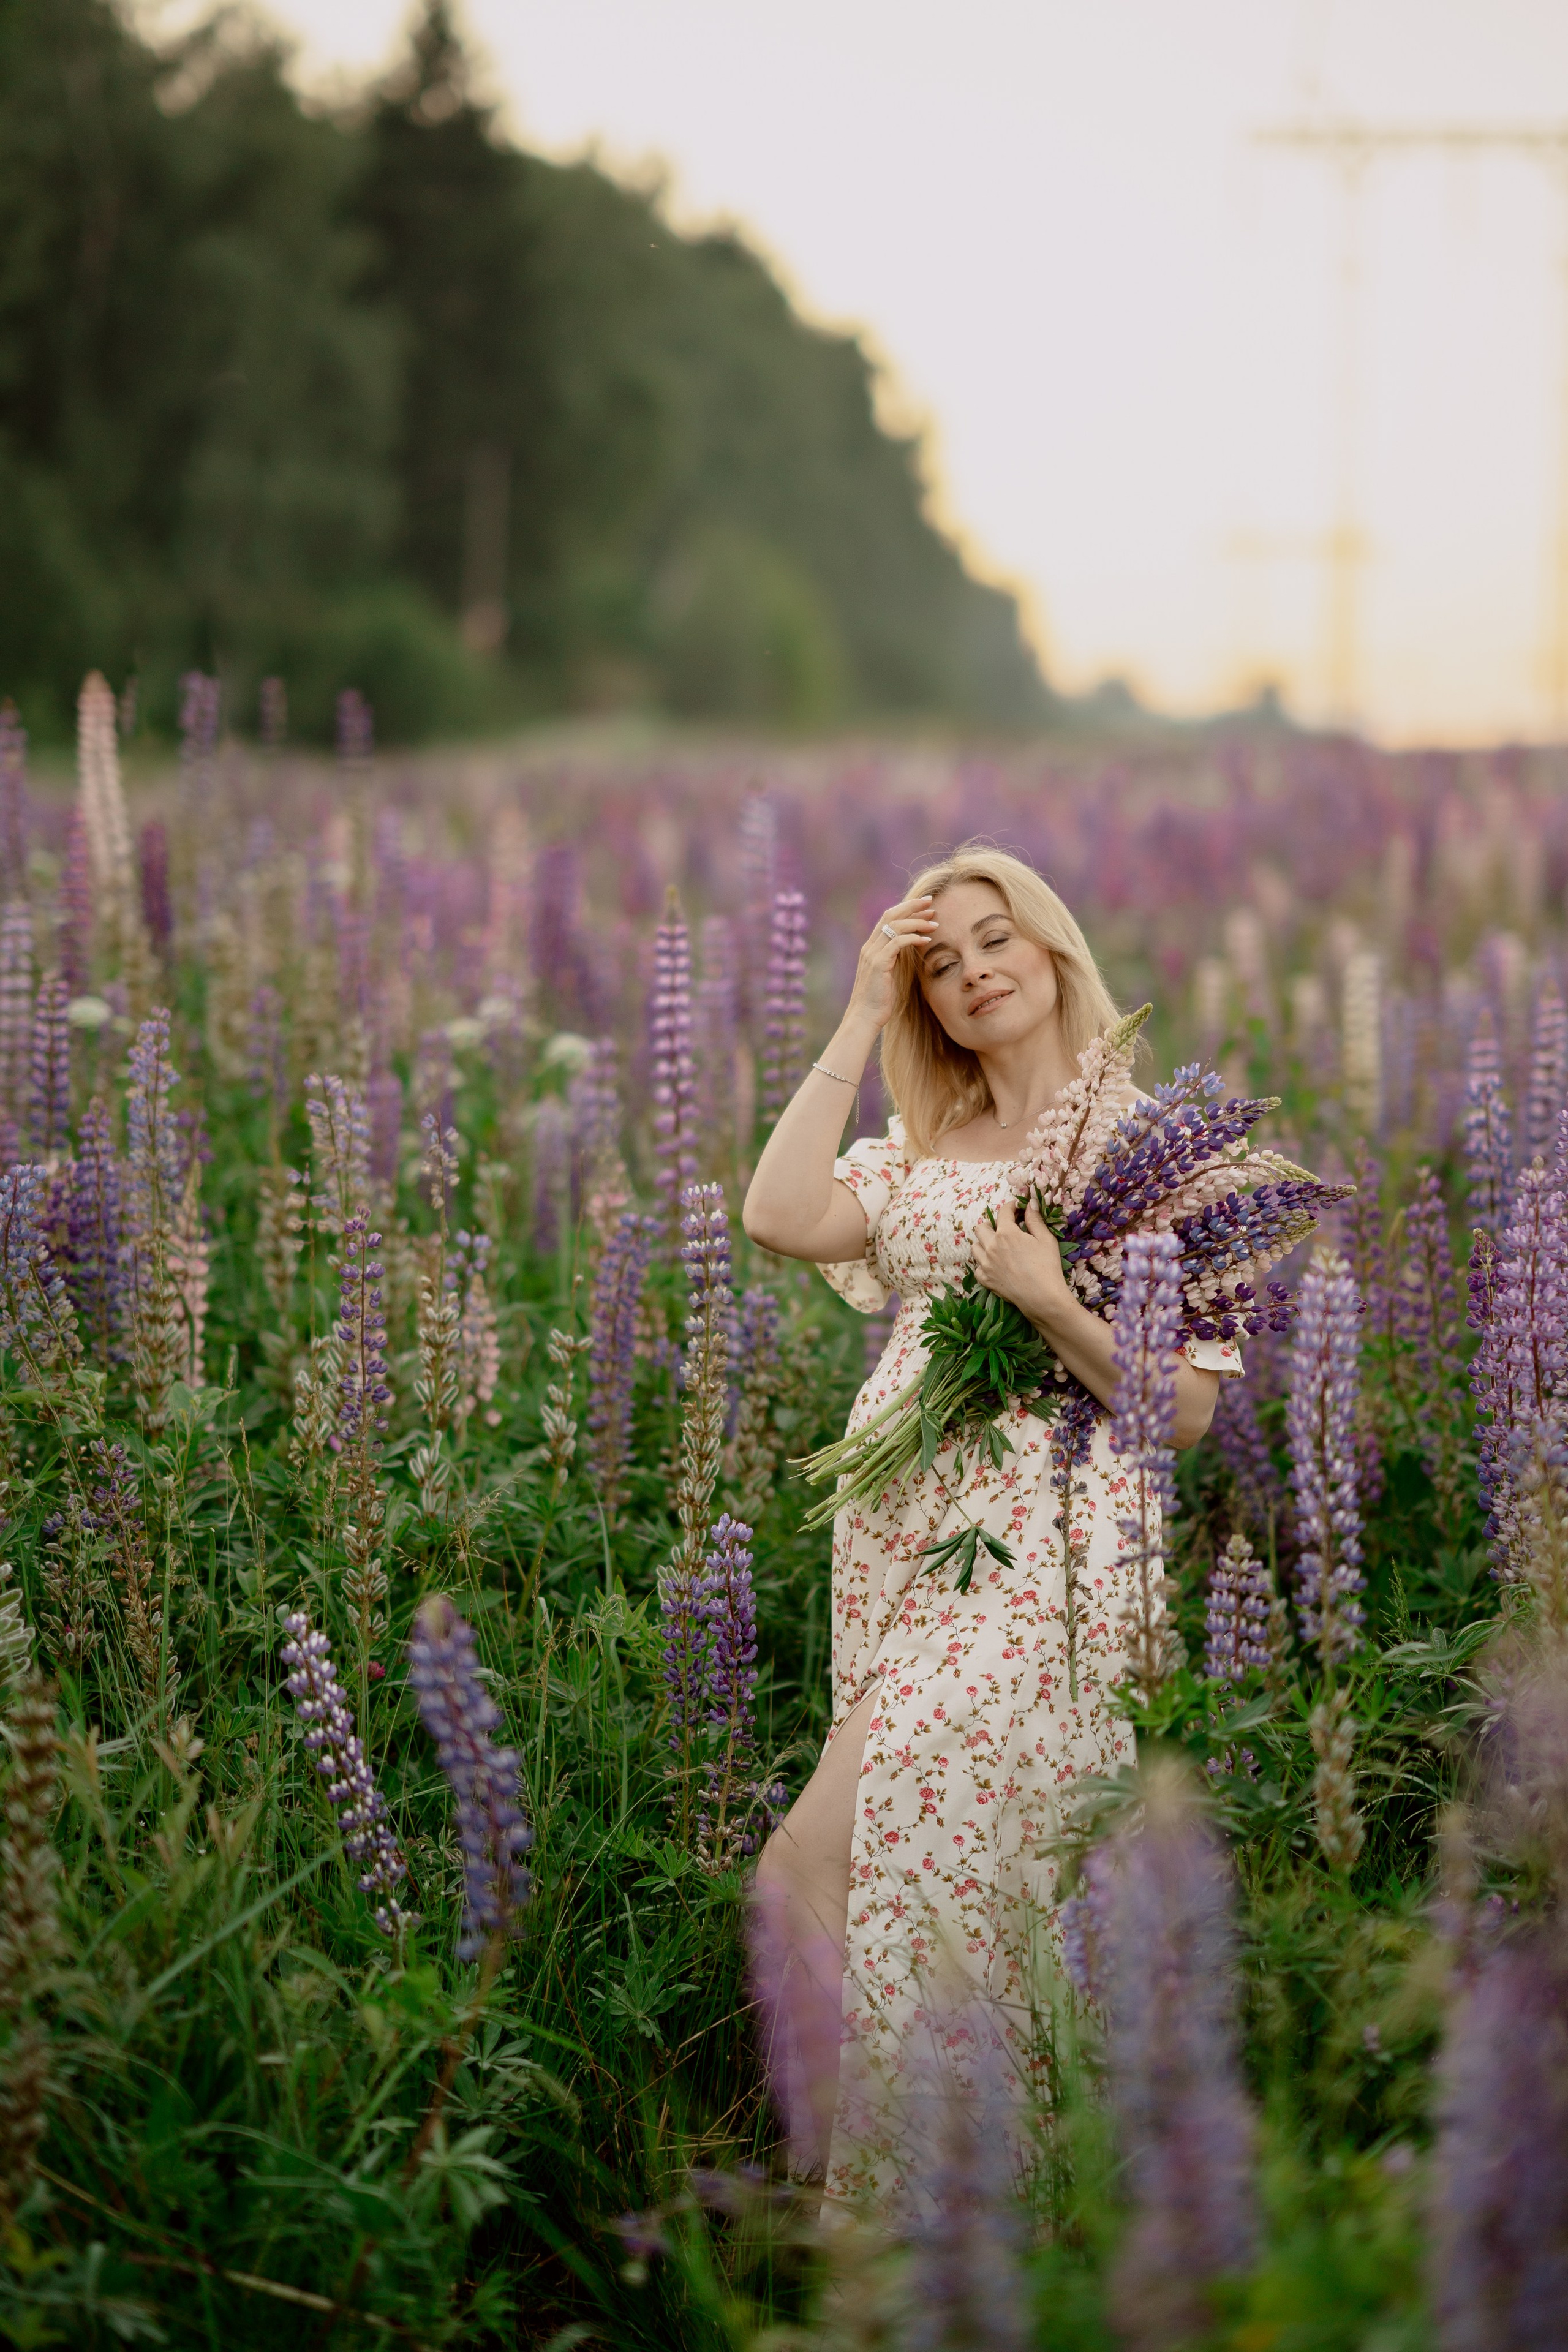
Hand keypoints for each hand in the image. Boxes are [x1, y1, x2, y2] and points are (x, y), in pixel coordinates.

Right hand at [843, 894, 939, 1034]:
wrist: (864, 1017)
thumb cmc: (879, 1000)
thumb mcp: (888, 974)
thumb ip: (894, 958)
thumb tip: (909, 947)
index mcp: (871, 947)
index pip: (888, 919)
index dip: (906, 909)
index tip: (924, 905)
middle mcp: (869, 947)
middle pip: (890, 916)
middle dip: (912, 906)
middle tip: (930, 901)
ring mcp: (872, 954)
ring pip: (895, 926)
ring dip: (917, 922)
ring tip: (935, 923)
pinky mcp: (878, 963)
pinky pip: (897, 943)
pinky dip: (913, 938)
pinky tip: (926, 940)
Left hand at [971, 1197, 1071, 1326]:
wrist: (1042, 1297)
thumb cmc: (1047, 1266)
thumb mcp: (1045, 1239)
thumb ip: (1035, 1219)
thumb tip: (1030, 1203)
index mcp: (1006, 1233)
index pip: (1003, 1212)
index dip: (1011, 1207)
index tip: (1017, 1209)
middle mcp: (991, 1246)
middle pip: (981, 1228)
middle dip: (992, 1224)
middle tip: (1004, 1229)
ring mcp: (985, 1264)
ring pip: (975, 1247)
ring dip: (984, 1243)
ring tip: (996, 1246)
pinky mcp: (985, 1279)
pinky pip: (977, 1267)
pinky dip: (983, 1264)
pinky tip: (994, 1265)